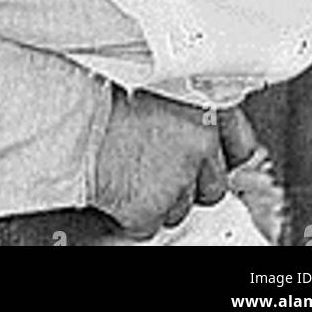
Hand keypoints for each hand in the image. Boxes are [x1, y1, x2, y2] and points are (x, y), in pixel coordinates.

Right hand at [92, 87, 226, 238]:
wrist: (71, 119)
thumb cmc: (103, 96)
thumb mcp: (154, 87)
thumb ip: (183, 110)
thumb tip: (196, 129)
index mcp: (203, 108)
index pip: (241, 144)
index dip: (224, 154)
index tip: (211, 159)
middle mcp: (200, 142)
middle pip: (213, 184)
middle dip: (190, 181)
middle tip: (159, 165)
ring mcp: (181, 178)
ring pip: (182, 207)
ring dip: (160, 197)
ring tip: (131, 169)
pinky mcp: (155, 208)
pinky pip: (151, 223)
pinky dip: (134, 213)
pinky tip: (118, 186)